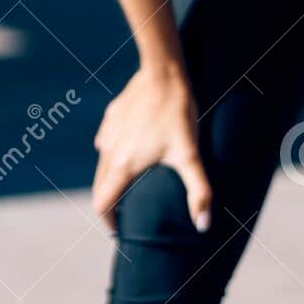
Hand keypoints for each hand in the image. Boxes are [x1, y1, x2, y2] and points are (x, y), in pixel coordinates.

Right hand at [92, 60, 212, 234]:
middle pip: (100, 185)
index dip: (108, 221)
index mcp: (123, 165)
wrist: (162, 72)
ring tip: (130, 183)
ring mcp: (108, 131)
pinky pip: (107, 140)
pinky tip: (131, 148)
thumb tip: (203, 225)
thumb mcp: (190, 155)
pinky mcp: (112, 115)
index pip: (103, 203)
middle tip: (125, 212)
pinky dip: (114, 152)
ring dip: (111, 177)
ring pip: (102, 162)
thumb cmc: (177, 114)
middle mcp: (109, 150)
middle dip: (110, 202)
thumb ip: (198, 191)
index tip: (118, 230)